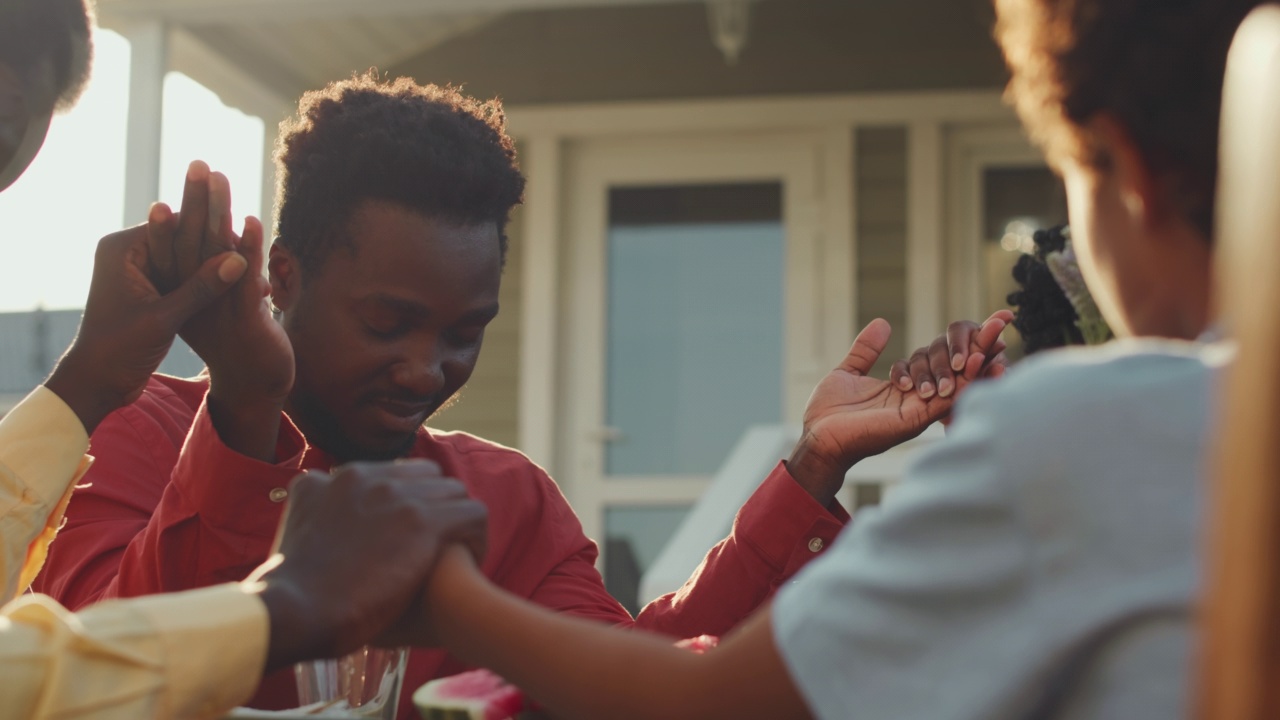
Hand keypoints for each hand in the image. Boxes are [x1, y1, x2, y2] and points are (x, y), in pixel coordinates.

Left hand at [44, 200, 247, 433]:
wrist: (98, 380)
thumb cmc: (120, 349)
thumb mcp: (164, 318)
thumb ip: (200, 287)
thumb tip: (239, 259)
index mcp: (123, 248)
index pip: (176, 222)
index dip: (212, 229)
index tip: (243, 242)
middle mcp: (129, 252)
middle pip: (184, 237)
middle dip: (219, 250)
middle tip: (253, 261)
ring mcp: (139, 270)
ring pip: (188, 258)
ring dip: (217, 268)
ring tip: (254, 279)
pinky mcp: (150, 288)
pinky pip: (185, 276)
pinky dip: (208, 283)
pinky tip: (238, 291)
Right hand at [153, 167, 294, 460]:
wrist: (257, 388)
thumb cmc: (239, 341)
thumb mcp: (219, 305)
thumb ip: (216, 275)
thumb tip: (225, 236)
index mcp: (182, 297)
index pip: (174, 248)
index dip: (176, 213)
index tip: (181, 180)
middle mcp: (194, 301)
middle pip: (191, 242)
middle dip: (195, 201)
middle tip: (199, 164)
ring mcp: (218, 311)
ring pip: (215, 255)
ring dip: (218, 214)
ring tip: (219, 178)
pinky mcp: (245, 322)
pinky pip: (244, 279)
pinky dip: (248, 248)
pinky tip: (252, 219)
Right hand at [247, 459, 488, 671]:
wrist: (296, 609)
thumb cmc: (291, 595)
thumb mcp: (295, 537)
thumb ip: (318, 522)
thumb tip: (324, 534)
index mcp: (332, 479)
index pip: (389, 475)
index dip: (405, 504)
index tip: (408, 535)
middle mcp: (365, 476)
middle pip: (424, 476)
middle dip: (435, 507)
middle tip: (439, 544)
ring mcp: (395, 495)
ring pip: (453, 492)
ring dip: (458, 523)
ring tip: (459, 555)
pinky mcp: (422, 520)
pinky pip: (472, 515)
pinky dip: (477, 538)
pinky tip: (470, 562)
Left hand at [786, 314, 1007, 505]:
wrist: (817, 437)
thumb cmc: (828, 414)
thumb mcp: (848, 372)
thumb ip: (866, 350)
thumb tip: (882, 323)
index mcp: (907, 390)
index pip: (941, 363)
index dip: (962, 344)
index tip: (982, 322)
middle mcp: (918, 401)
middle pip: (958, 371)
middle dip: (981, 346)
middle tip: (1002, 321)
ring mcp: (919, 411)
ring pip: (959, 383)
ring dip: (980, 358)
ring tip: (998, 333)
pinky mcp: (914, 419)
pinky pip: (946, 399)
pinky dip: (964, 380)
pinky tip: (978, 359)